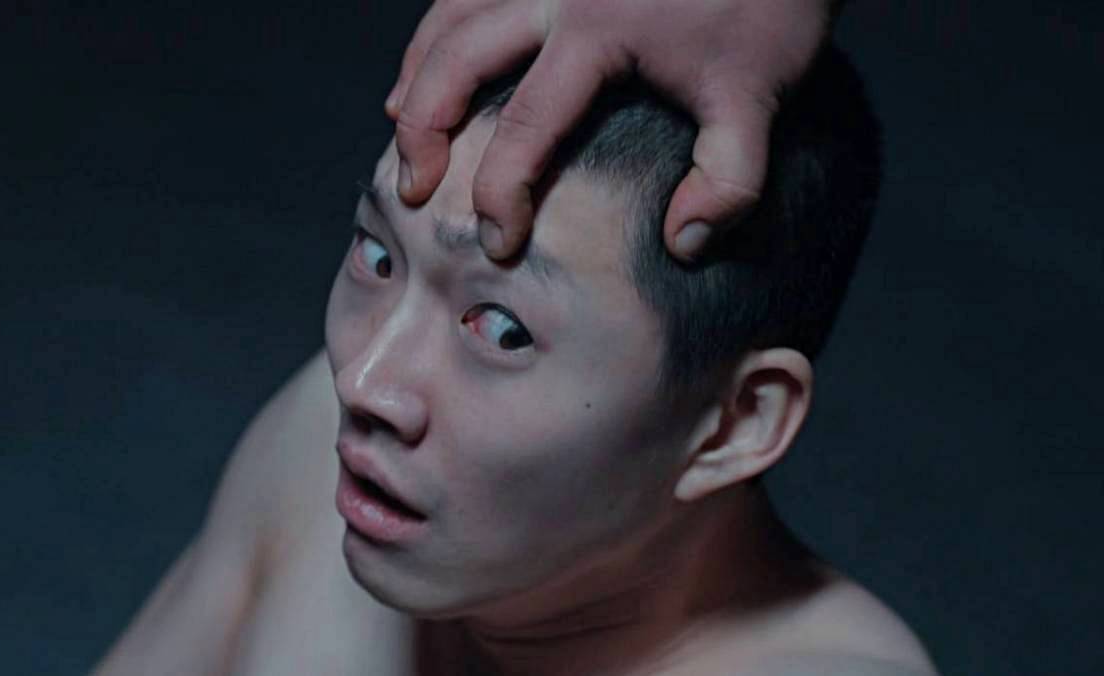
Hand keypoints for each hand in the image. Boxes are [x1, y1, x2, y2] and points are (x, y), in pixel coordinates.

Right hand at [386, 0, 837, 260]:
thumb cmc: (769, 1)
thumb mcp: (759, 93)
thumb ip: (727, 178)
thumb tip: (682, 244)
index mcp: (599, 29)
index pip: (527, 125)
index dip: (501, 192)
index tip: (496, 243)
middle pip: (456, 60)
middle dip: (424, 129)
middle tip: (412, 186)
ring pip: (450, 13)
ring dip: (417, 71)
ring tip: (400, 123)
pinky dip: (440, 27)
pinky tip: (436, 58)